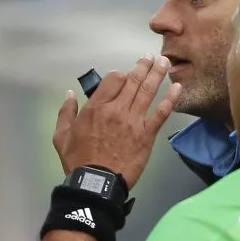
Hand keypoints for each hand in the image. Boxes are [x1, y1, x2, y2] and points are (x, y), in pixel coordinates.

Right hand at [53, 55, 180, 189]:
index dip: (119, 74)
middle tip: (152, 56)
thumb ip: (65, 113)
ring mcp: (134, 121)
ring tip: (165, 61)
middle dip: (143, 65)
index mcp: (96, 107)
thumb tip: (70, 94)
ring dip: (157, 74)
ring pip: (148, 91)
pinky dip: (170, 99)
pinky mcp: (147, 134)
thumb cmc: (78, 160)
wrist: (96, 184)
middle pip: (133, 80)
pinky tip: (177, 87)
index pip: (113, 79)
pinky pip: (161, 113)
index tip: (123, 76)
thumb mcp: (61, 136)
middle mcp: (117, 109)